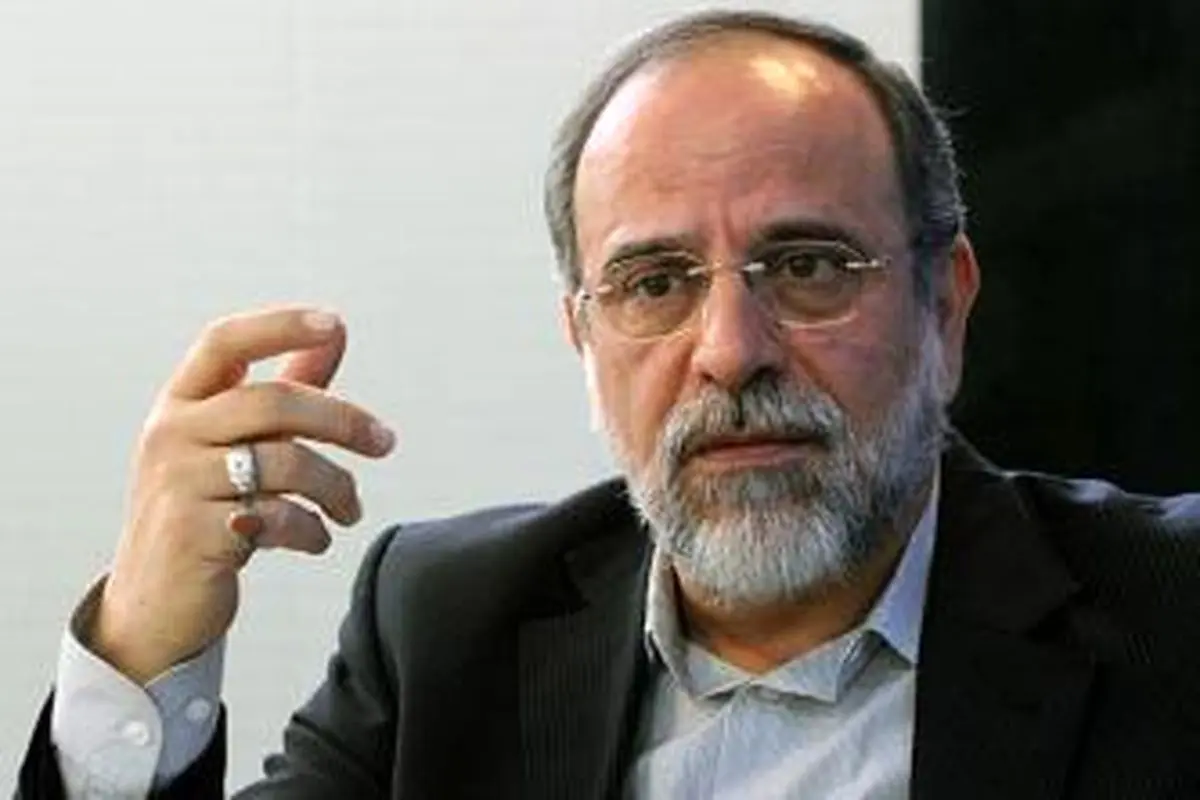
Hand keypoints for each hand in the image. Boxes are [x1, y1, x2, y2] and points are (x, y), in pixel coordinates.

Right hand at [90, 308, 395, 683]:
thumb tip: (335, 331)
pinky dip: (311, 529)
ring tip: (350, 510)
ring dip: (336, 486)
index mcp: (181, 403)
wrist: (151, 605)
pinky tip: (316, 539)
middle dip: (343, 419)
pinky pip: (278, 516)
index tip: (333, 322)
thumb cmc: (204, 510)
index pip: (223, 341)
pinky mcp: (193, 534)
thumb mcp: (235, 443)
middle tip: (385, 442)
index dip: (279, 326)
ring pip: (285, 461)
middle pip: (273, 402)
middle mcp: (171, 434)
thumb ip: (286, 388)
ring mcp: (178, 483)